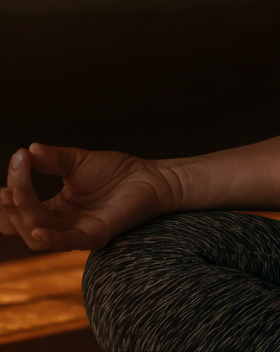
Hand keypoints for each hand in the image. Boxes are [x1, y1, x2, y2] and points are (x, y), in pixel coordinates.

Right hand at [0, 144, 178, 251]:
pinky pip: (67, 243)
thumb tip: (28, 149)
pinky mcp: (95, 236)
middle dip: (12, 206)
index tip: (17, 160)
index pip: (19, 209)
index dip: (9, 195)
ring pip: (37, 234)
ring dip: (23, 215)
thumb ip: (53, 159)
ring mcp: (76, 233)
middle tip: (6, 188)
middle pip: (23, 224)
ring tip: (14, 194)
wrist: (152, 177)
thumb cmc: (117, 171)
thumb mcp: (78, 161)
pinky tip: (37, 227)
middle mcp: (60, 225)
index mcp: (53, 210)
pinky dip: (50, 238)